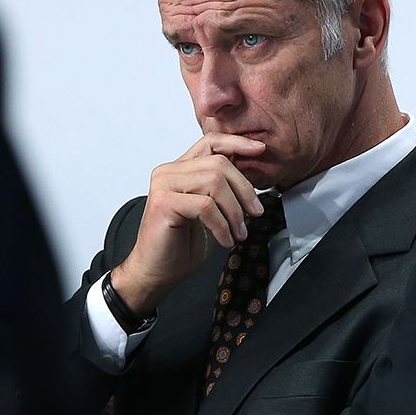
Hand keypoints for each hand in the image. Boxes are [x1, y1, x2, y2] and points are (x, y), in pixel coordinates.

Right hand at [110, 133, 266, 318]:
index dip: (237, 142)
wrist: (155, 272)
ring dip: (234, 212)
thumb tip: (252, 174)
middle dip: (244, 190)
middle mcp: (169, 171)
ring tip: (238, 233)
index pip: (211, 142)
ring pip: (215, 183)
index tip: (260, 149)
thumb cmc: (180, 243)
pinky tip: (225, 240)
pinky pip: (206, 206)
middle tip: (255, 214)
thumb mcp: (209, 210)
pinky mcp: (164, 203)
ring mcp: (164, 185)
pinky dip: (222, 226)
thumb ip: (221, 188)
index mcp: (179, 168)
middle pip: (219, 164)